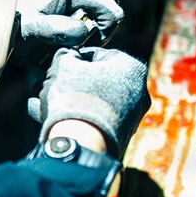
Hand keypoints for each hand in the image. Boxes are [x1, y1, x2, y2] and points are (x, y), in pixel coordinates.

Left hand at [12, 0, 123, 65]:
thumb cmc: (18, 20)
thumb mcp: (31, 30)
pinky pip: (95, 1)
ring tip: (63, 28)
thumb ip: (55, 31)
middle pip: (108, 10)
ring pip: (103, 6)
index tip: (81, 45)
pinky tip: (64, 19)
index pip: (111, 15)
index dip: (102, 36)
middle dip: (94, 29)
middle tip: (69, 38)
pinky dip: (84, 14)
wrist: (5, 1)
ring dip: (88, 22)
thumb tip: (83, 31)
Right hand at [27, 47, 150, 159]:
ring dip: (77, 100)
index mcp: (131, 66)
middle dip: (75, 82)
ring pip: (98, 100)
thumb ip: (66, 53)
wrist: (81, 143)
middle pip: (98, 79)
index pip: (95, 54)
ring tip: (55, 105)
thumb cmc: (74, 98)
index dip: (72, 60)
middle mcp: (139, 90)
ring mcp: (134, 115)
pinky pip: (100, 119)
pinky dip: (85, 118)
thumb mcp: (63, 64)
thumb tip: (68, 55)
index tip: (58, 69)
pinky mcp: (124, 134)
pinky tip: (67, 121)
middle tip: (55, 87)